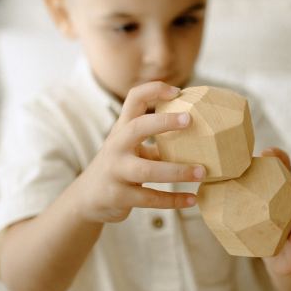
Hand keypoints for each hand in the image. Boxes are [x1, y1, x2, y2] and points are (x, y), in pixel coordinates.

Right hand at [73, 81, 205, 223]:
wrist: (89, 197)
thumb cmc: (121, 167)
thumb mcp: (134, 150)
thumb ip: (159, 143)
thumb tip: (200, 138)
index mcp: (123, 130)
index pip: (134, 99)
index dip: (154, 90)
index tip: (178, 92)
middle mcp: (116, 147)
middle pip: (137, 128)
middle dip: (163, 122)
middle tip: (190, 120)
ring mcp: (116, 171)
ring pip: (147, 170)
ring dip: (178, 171)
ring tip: (202, 172)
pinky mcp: (119, 196)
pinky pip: (150, 198)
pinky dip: (174, 200)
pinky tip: (192, 200)